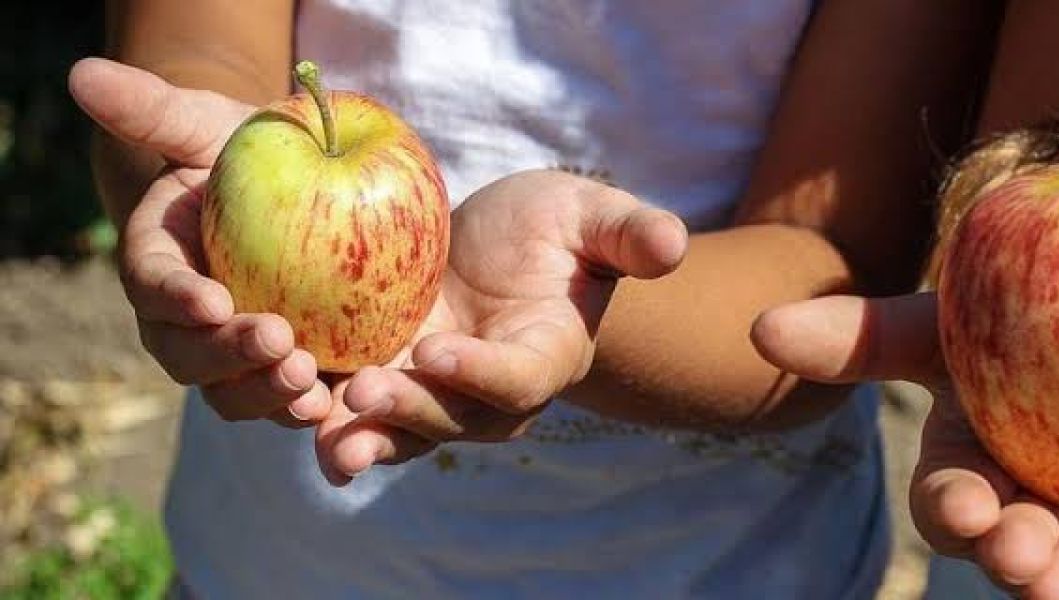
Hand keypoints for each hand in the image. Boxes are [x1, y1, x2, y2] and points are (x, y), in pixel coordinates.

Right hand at [68, 58, 331, 425]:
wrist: (296, 194)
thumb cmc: (246, 154)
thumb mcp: (209, 125)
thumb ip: (155, 110)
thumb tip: (85, 76)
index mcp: (159, 266)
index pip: (154, 286)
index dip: (177, 298)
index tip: (212, 301)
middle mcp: (188, 324)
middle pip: (191, 357)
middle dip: (229, 358)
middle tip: (280, 343)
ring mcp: (236, 357)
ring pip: (236, 393)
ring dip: (268, 394)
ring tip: (310, 386)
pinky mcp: (287, 372)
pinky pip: (288, 404)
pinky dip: (309, 415)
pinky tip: (340, 409)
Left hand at [316, 170, 687, 482]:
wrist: (504, 251)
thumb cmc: (557, 231)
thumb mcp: (592, 217)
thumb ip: (629, 234)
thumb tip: (671, 244)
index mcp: (545, 355)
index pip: (517, 378)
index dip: (481, 373)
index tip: (440, 351)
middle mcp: (491, 392)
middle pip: (453, 418)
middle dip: (410, 412)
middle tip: (364, 394)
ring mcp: (437, 393)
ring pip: (402, 429)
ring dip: (362, 436)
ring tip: (323, 438)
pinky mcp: (390, 378)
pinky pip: (359, 408)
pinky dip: (327, 413)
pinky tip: (288, 407)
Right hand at [752, 292, 1058, 598]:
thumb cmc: (1014, 311)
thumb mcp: (940, 322)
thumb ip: (858, 336)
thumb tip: (759, 328)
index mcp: (969, 469)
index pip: (951, 503)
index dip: (954, 509)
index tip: (968, 507)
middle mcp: (1028, 507)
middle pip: (1015, 547)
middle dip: (1015, 557)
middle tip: (1022, 554)